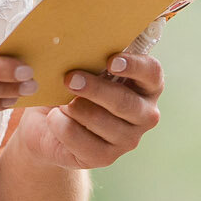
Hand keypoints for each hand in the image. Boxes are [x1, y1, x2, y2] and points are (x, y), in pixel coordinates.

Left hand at [11, 23, 165, 170]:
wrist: (48, 124)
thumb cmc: (71, 86)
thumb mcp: (82, 67)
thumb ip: (90, 56)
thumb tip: (78, 42)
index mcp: (146, 85)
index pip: (152, 73)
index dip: (134, 66)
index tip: (111, 61)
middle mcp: (144, 114)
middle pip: (125, 103)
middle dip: (96, 89)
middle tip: (70, 78)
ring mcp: (127, 139)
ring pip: (102, 122)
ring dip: (75, 109)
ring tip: (59, 101)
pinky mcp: (106, 158)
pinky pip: (82, 141)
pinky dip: (62, 126)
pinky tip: (54, 118)